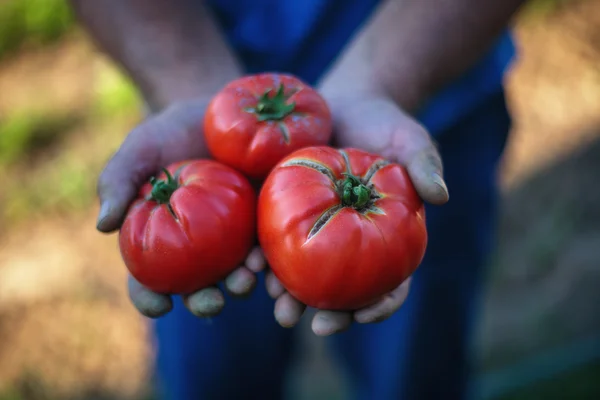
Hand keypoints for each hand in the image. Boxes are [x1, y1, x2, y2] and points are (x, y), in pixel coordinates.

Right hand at [97, 99, 259, 317]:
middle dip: (205, 301)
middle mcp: (199, 248)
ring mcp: (235, 238)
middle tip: (212, 301)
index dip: (151, 298)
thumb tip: (103, 226)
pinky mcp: (266, 221)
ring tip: (247, 278)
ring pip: (238, 274)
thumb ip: (118, 180)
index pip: (150, 279)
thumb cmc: (172, 131)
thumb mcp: (141, 147)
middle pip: (198, 286)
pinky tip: (274, 259)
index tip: (161, 305)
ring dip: (242, 284)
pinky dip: (273, 260)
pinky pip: (270, 248)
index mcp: (163, 239)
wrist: (220, 108)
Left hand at [266, 90, 448, 335]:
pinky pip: (272, 241)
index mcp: (386, 239)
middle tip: (309, 323)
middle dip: (327, 313)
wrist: (345, 103)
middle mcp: (350, 243)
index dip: (379, 305)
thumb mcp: (410, 140)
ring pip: (303, 275)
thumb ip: (424, 166)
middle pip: (342, 291)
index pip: (390, 284)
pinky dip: (262, 258)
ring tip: (275, 303)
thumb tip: (440, 196)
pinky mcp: (285, 213)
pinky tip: (249, 266)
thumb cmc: (384, 124)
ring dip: (288, 294)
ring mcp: (317, 231)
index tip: (362, 316)